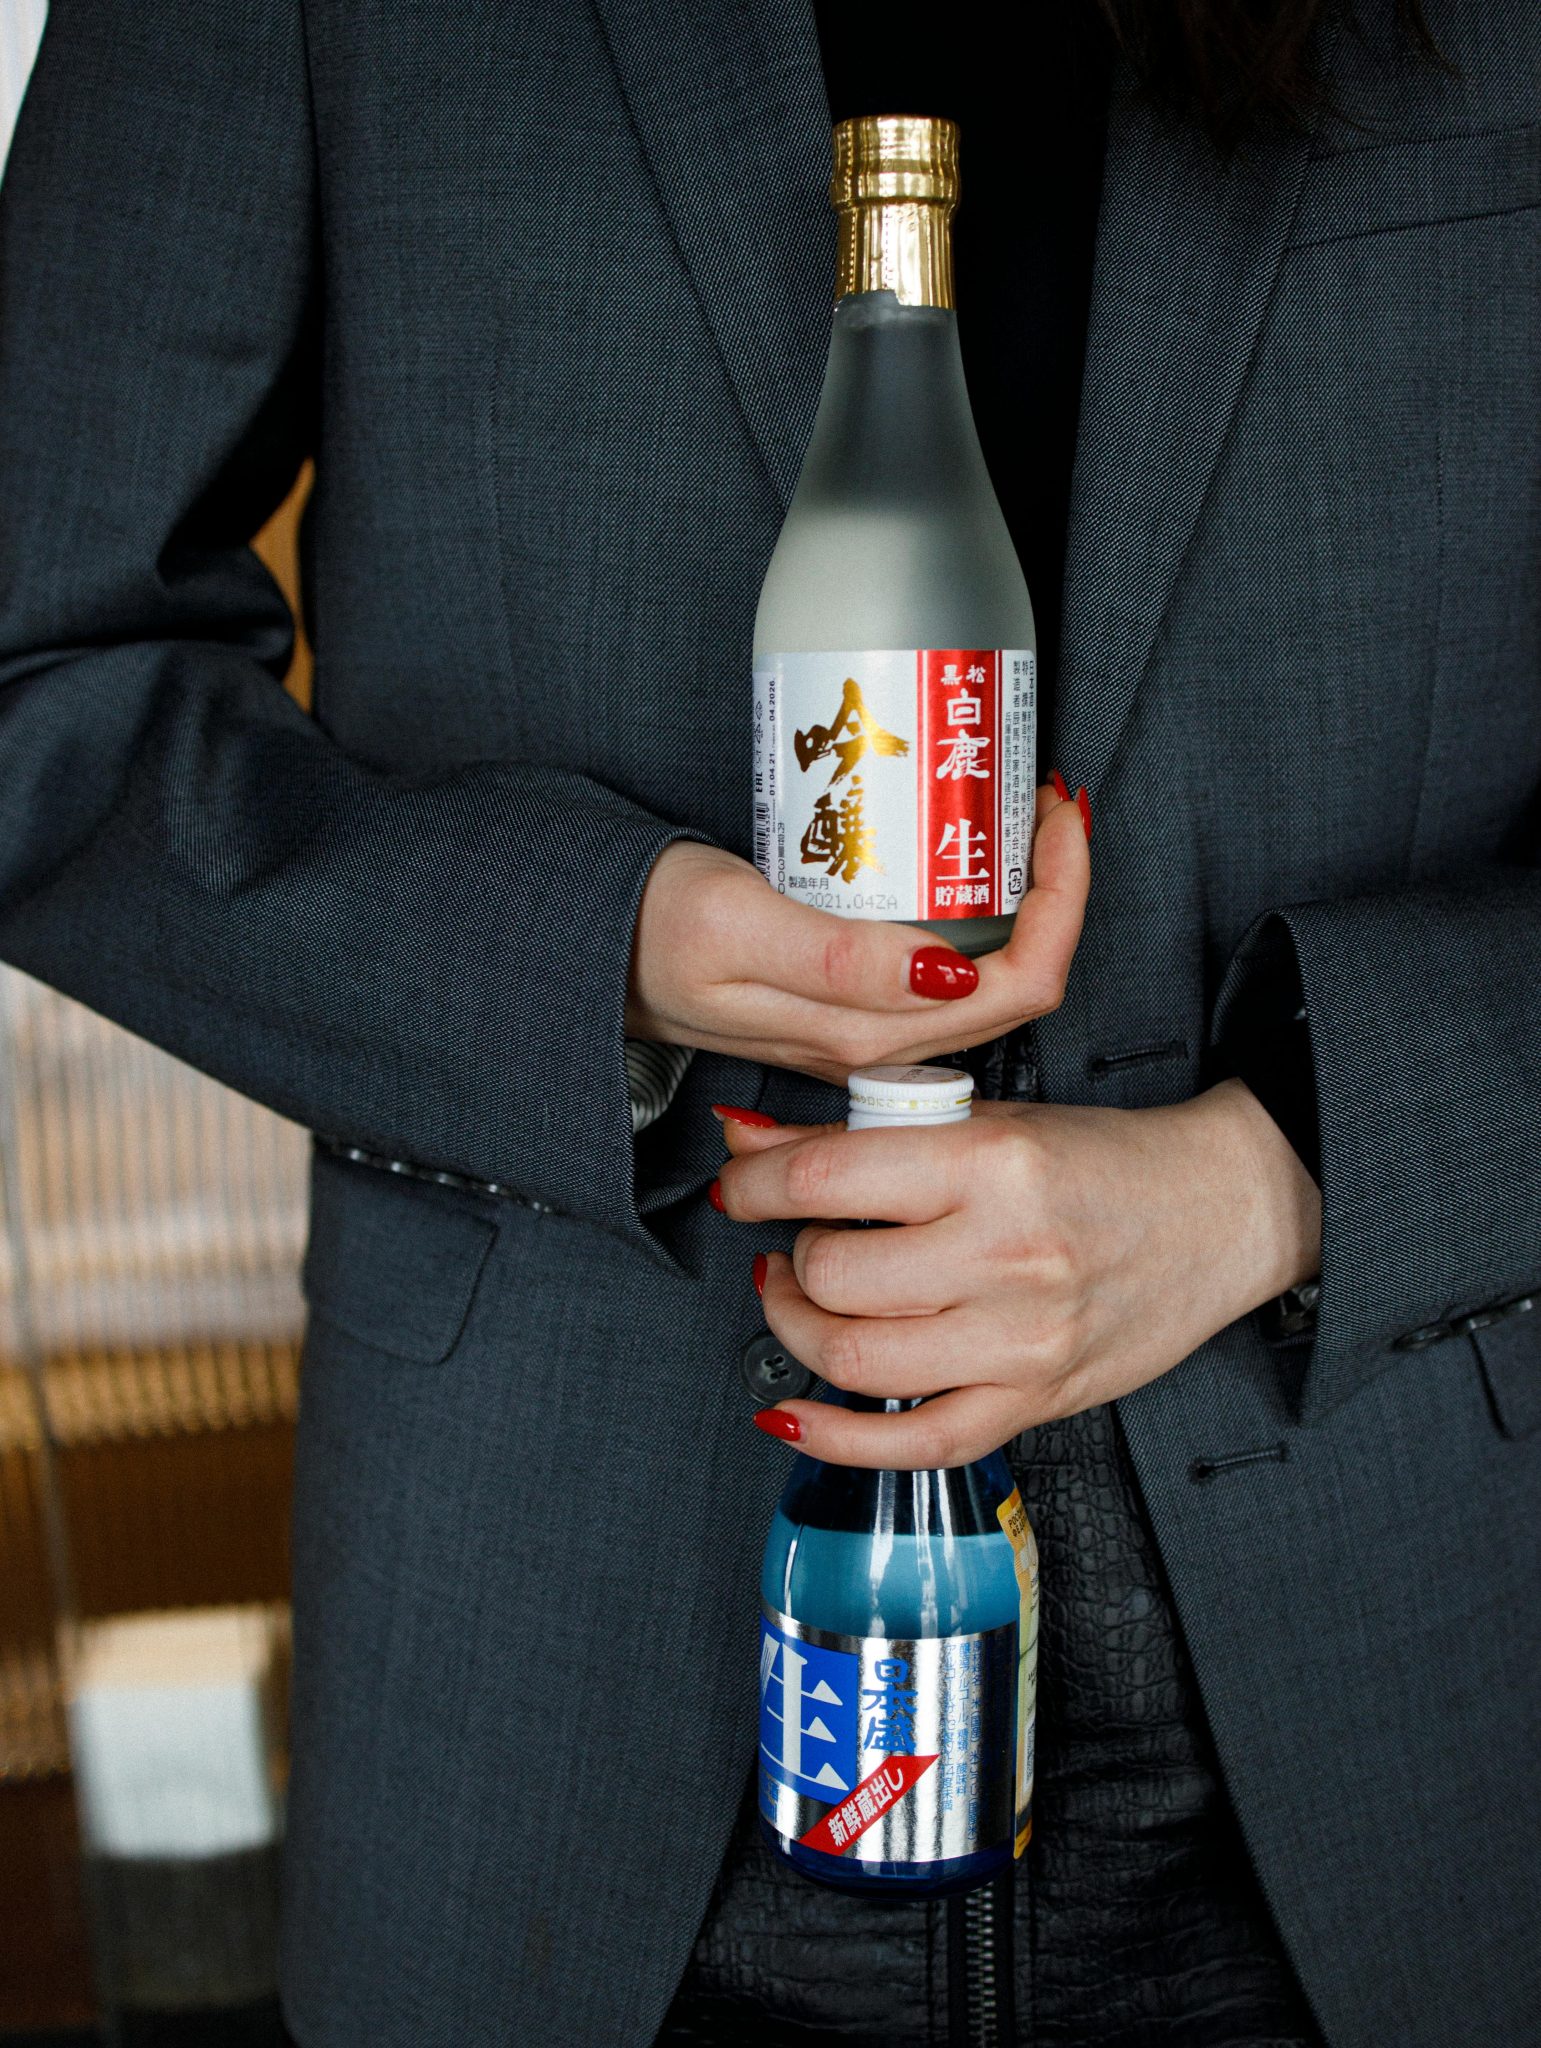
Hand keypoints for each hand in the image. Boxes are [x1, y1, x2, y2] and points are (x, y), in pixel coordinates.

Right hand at [625, 783, 1090, 1085]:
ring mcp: (859, 1029)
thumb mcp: (736, 928)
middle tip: (1040, 798)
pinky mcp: (838, 1007)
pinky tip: (950, 859)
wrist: (579, 953)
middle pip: (1018, 984)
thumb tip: (952, 972)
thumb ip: (841, 960)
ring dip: (1016, 900)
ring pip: (982, 980)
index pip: (1022, 983)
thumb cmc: (643, 931)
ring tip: (1007, 817)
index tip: (1054, 814)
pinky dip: (968, 910)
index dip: (1063, 899)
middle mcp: (875, 1042)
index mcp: (868, 1031)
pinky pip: (936, 972)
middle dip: (1054, 889)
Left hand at [714, 1079, 1322, 1466]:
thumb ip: (860, 1132)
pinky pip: (918, 1442)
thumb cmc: (1104, 1160)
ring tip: (803, 1301)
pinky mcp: (1036, 1400)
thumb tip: (745, 1138)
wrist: (1222, 1210)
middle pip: (834, 1277)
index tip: (739, 1185)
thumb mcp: (983, 1118)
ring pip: (859, 1362)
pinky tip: (795, 1414)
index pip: (828, 1179)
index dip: (755, 1185)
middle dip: (787, 1260)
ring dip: (800, 1331)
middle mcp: (1007, 1254)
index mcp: (992, 1162)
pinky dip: (838, 1439)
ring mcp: (1023, 1340)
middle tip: (792, 1242)